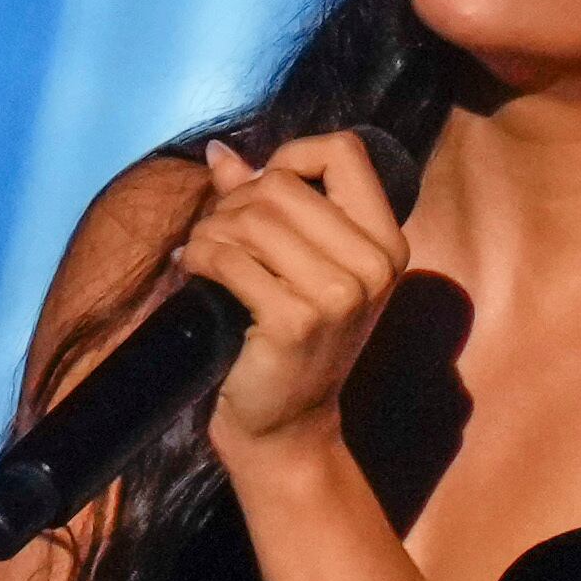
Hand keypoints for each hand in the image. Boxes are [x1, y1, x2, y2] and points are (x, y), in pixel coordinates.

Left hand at [172, 136, 410, 462]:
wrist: (287, 427)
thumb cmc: (288, 342)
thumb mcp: (297, 267)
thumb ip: (265, 204)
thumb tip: (219, 153)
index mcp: (386, 243)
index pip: (344, 152)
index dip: (292, 156)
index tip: (263, 189)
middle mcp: (374, 265)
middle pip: (283, 185)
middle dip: (234, 204)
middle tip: (217, 237)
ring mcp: (338, 295)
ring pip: (251, 219)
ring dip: (211, 232)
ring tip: (203, 257)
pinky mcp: (295, 320)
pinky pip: (229, 260)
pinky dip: (200, 260)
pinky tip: (195, 274)